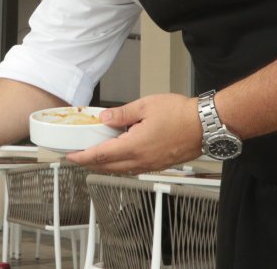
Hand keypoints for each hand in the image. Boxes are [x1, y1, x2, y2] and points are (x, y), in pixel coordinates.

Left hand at [65, 94, 201, 174]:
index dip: (83, 157)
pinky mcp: (160, 164)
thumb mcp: (145, 106)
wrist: (205, 125)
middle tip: (80, 156)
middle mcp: (141, 160)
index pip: (101, 156)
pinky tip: (121, 155)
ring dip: (107, 165)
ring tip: (97, 156)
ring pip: (122, 170)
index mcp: (134, 146)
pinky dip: (122, 165)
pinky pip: (135, 169)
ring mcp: (151, 165)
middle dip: (91, 163)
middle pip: (109, 167)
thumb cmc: (181, 114)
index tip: (71, 156)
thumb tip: (104, 118)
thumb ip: (121, 114)